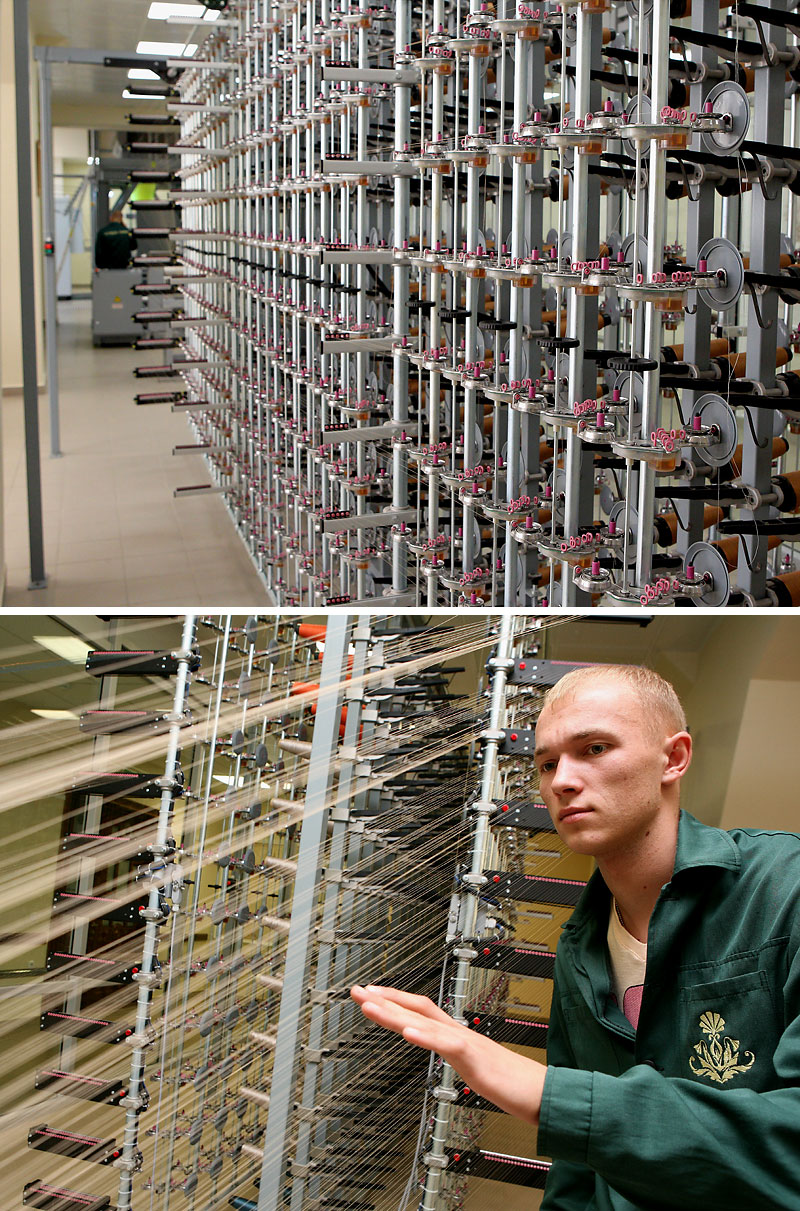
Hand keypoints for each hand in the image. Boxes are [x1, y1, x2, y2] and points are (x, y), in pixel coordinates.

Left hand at [350, 984, 546, 1124]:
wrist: (541, 1093)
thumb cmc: (510, 1082)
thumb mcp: (473, 1067)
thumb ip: (456, 1056)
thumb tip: (441, 1050)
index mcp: (456, 1035)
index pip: (420, 1010)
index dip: (394, 1000)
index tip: (370, 994)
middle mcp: (458, 1032)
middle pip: (416, 1008)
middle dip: (384, 1000)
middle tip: (357, 991)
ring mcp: (466, 1042)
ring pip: (425, 1022)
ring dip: (394, 1013)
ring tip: (369, 1005)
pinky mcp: (475, 1058)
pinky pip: (446, 1044)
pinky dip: (426, 1037)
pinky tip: (406, 1032)